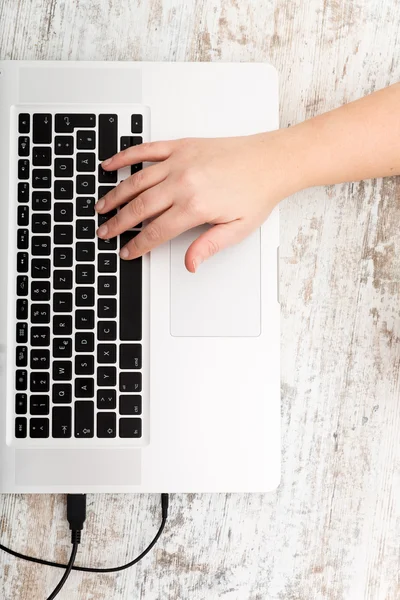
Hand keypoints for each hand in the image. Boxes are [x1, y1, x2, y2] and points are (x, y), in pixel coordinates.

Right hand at [95, 131, 303, 271]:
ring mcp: (179, 162)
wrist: (271, 161)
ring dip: (115, 195)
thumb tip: (190, 264)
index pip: (156, 231)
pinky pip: (145, 150)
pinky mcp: (181, 146)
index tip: (126, 252)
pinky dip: (125, 157)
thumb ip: (209, 246)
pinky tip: (110, 165)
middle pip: (140, 207)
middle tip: (104, 233)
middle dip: (118, 223)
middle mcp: (183, 182)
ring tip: (101, 207)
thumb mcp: (237, 229)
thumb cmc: (257, 193)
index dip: (138, 244)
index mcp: (195, 206)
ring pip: (136, 181)